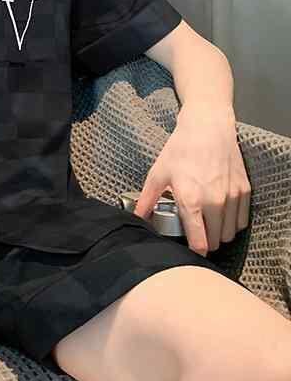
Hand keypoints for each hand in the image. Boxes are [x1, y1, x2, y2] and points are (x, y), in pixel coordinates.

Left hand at [133, 106, 250, 256]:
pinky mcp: (244, 191)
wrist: (207, 128)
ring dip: (219, 234)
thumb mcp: (158, 174)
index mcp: (191, 201)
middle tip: (195, 232)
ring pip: (229, 233)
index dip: (194, 252)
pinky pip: (242, 221)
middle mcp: (215, 202)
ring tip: (207, 224)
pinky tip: (221, 215)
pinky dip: (233, 223)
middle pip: (215, 241)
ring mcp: (232, 197)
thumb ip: (147, 201)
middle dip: (205, 241)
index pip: (199, 242)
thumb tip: (136, 218)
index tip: (189, 252)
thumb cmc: (180, 150)